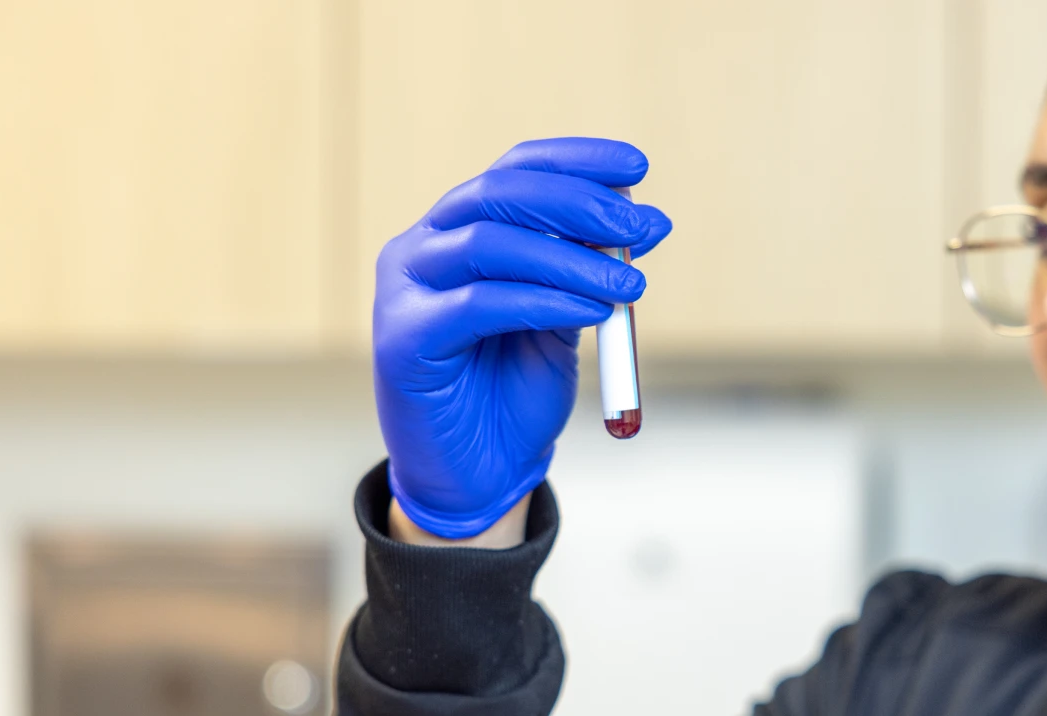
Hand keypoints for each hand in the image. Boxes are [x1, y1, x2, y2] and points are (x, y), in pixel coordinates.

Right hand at [372, 138, 670, 538]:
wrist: (480, 474)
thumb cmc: (514, 392)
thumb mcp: (563, 319)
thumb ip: (583, 269)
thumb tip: (641, 219)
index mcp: (458, 230)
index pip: (514, 170)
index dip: (576, 160)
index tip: (638, 166)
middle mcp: (422, 246)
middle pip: (499, 194)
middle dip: (580, 202)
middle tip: (642, 222)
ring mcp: (404, 289)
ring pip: (491, 245)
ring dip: (573, 257)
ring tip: (630, 280)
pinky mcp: (403, 338)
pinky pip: (482, 304)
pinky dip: (546, 300)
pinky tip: (594, 309)